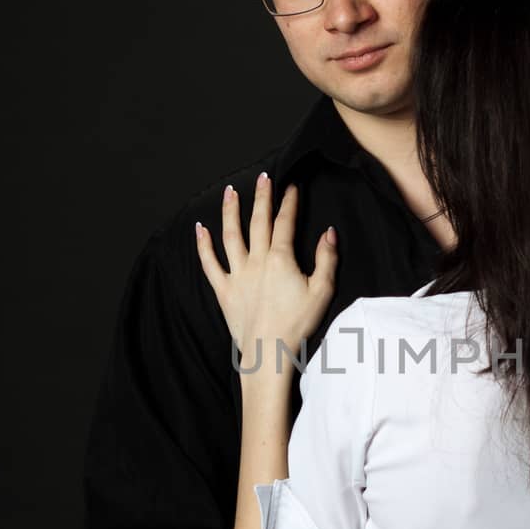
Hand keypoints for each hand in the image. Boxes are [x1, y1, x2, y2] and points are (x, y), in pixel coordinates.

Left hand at [195, 174, 336, 354]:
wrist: (269, 351)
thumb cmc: (298, 323)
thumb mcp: (322, 291)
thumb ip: (327, 259)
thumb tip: (329, 233)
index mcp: (280, 259)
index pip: (285, 223)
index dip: (289, 202)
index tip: (291, 186)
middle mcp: (256, 261)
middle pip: (258, 222)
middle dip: (261, 197)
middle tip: (264, 177)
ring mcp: (237, 274)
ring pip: (231, 235)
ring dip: (230, 211)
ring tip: (230, 192)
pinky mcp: (224, 290)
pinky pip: (209, 264)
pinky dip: (203, 246)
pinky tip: (200, 229)